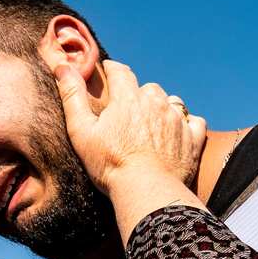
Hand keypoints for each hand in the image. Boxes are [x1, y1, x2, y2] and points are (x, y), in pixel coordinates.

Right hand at [56, 60, 206, 195]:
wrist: (146, 190)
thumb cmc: (110, 164)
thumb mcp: (82, 131)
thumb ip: (72, 96)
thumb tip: (62, 67)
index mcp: (128, 98)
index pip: (120, 71)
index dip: (113, 70)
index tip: (109, 71)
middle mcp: (156, 103)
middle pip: (148, 88)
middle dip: (139, 94)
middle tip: (130, 109)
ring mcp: (177, 120)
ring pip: (172, 102)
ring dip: (163, 107)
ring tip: (154, 121)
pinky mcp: (193, 139)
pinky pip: (195, 122)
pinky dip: (188, 124)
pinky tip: (179, 132)